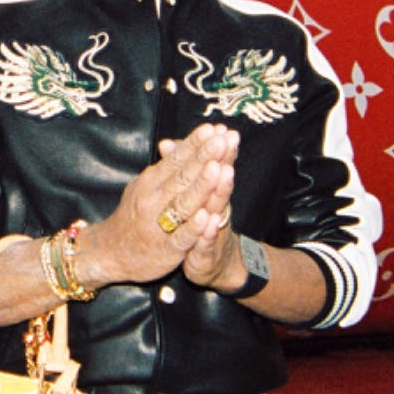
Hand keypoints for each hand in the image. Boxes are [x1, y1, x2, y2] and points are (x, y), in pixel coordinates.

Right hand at [79, 124, 236, 288]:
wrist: (109, 252)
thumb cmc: (133, 216)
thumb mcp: (143, 187)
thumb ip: (163, 167)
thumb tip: (174, 142)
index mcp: (150, 183)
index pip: (176, 159)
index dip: (195, 144)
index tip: (213, 129)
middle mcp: (153, 200)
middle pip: (182, 177)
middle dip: (204, 158)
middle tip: (222, 140)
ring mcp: (159, 225)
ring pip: (184, 203)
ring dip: (202, 186)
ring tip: (218, 168)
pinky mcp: (166, 249)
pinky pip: (181, 237)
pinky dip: (194, 227)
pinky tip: (207, 216)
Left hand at [176, 128, 246, 290]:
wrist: (212, 267)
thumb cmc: (195, 227)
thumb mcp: (189, 199)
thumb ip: (182, 172)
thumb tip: (167, 143)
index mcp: (209, 194)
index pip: (214, 166)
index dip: (215, 148)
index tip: (219, 127)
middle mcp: (215, 210)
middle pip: (219, 182)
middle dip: (222, 160)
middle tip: (226, 140)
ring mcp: (212, 232)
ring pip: (217, 209)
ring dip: (220, 190)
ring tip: (223, 170)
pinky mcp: (205, 254)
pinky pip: (205, 241)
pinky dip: (206, 230)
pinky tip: (209, 219)